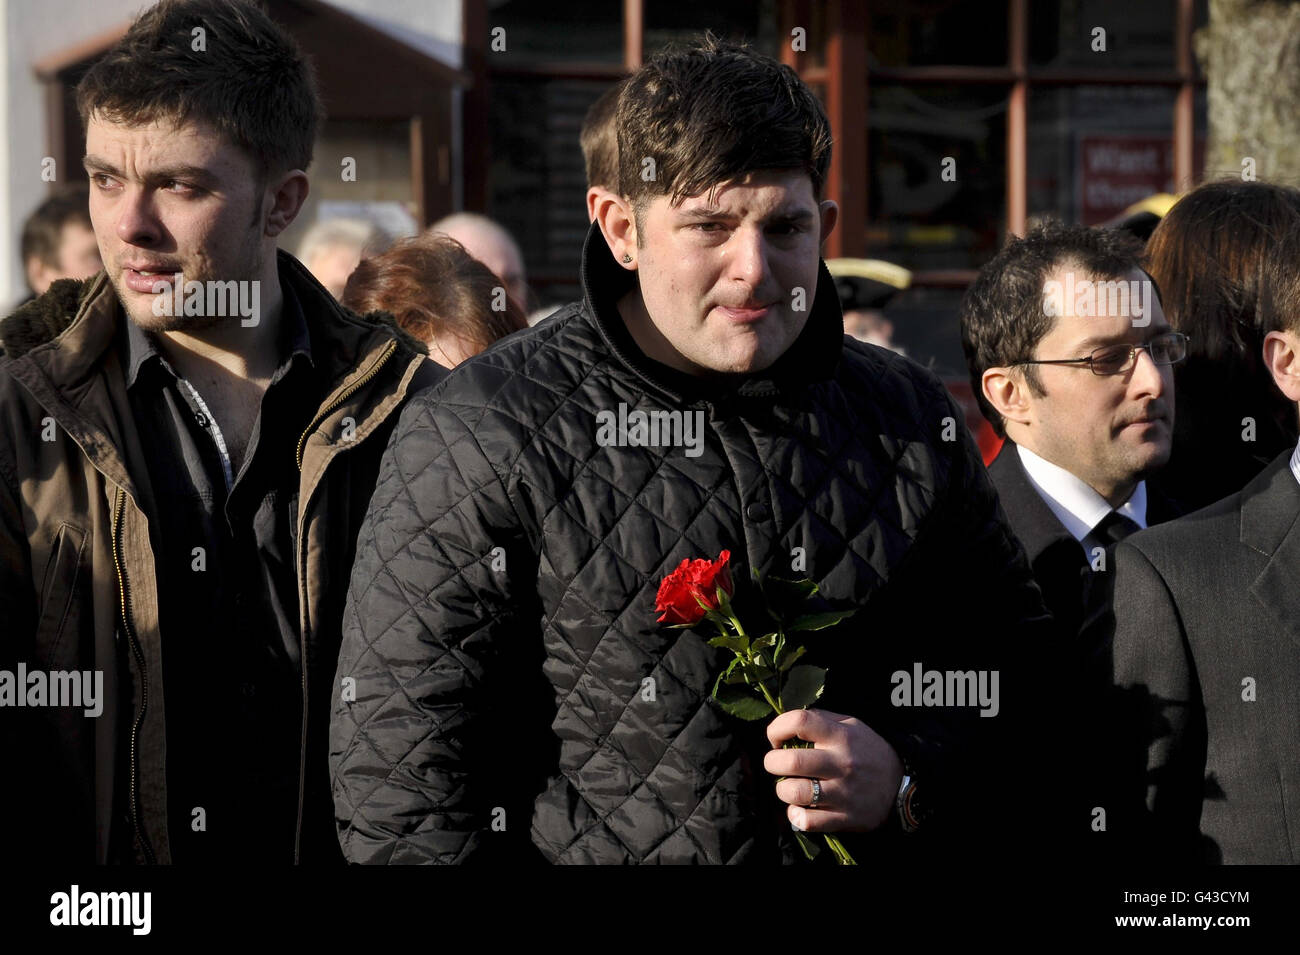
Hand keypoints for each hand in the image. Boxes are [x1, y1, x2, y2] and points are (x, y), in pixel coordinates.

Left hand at [764, 708, 902, 832]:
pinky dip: (795, 815)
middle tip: (776, 764)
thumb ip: (820, 719)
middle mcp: (842, 763)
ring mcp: (843, 793)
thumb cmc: (867, 750)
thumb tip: (785, 724)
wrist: (901, 785)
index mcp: (841, 736)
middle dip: (772, 762)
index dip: (777, 727)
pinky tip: (799, 808)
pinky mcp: (844, 818)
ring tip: (788, 786)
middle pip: (791, 761)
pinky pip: (808, 821)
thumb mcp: (851, 725)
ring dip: (782, 789)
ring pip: (795, 793)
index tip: (776, 737)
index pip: (800, 722)